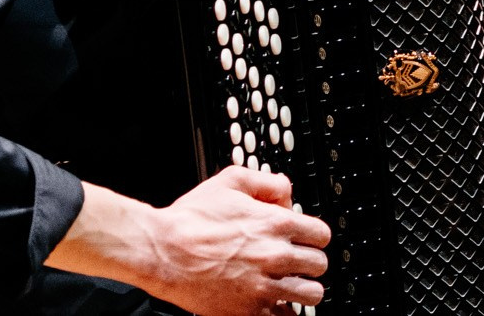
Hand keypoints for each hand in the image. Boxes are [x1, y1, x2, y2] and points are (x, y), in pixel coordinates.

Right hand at [49, 167, 329, 314]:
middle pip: (319, 265)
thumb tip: (286, 194)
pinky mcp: (249, 311)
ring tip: (289, 285)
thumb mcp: (231, 181)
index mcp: (276, 223)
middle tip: (296, 263)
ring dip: (302, 289)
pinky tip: (272, 302)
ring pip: (311, 294)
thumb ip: (267, 182)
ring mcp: (264, 286)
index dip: (313, 236)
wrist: (162, 251)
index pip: (321, 235)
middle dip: (309, 262)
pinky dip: (282, 311)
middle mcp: (275, 255)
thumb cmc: (191, 218)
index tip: (305, 240)